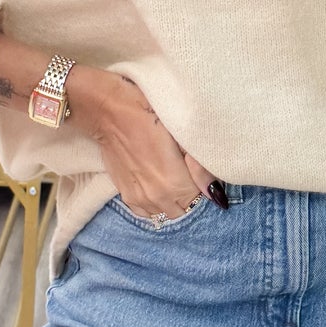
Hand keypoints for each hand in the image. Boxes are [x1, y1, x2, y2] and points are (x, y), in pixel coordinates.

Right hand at [67, 65, 215, 219]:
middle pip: (184, 211)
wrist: (111, 112)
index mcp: (176, 185)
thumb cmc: (149, 116)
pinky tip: (156, 188)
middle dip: (190, 198)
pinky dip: (154, 205)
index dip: (205, 188)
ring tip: (171, 181)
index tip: (201, 175)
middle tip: (189, 177)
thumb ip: (200, 168)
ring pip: (165, 213)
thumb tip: (215, 192)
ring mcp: (140, 199)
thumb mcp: (182, 135)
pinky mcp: (125, 194)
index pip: (202, 201)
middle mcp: (158, 199)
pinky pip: (146, 212)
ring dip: (172, 202)